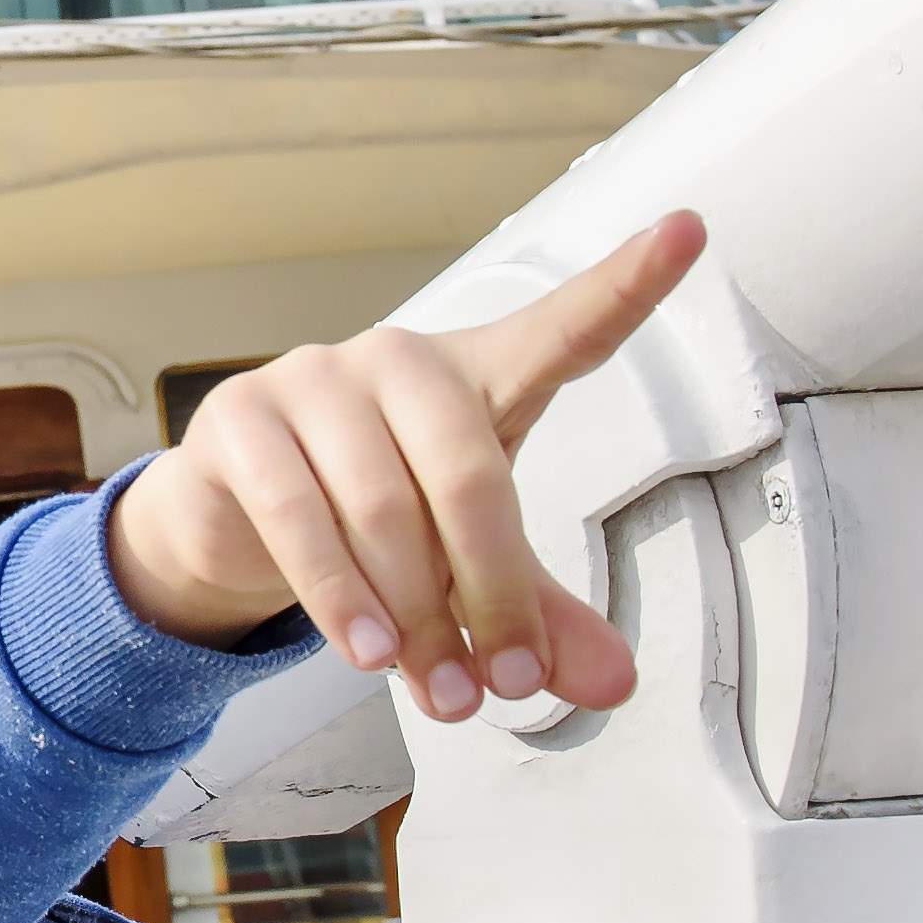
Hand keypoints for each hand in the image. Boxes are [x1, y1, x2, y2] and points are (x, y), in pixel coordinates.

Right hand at [105, 212, 705, 722]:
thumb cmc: (372, 514)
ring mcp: (313, 379)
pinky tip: (369, 651)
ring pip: (382, 509)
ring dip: (416, 620)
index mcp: (478, 376)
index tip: (687, 233)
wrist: (235, 516)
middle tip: (509, 679)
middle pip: (469, 473)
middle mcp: (399, 360)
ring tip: (440, 689)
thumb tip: (610, 681)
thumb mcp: (468, 567)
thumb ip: (538, 615)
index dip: (628, 283)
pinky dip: (341, 599)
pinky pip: (299, 518)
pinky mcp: (241, 420)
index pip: (563, 328)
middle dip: (494, 596)